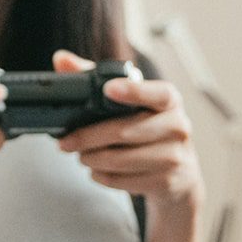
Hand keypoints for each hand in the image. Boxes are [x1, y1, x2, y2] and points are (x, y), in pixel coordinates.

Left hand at [51, 51, 203, 205]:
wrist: (180, 173)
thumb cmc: (148, 127)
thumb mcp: (130, 101)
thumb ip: (95, 77)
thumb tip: (61, 59)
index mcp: (169, 100)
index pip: (156, 93)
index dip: (132, 91)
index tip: (107, 89)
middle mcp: (178, 126)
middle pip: (124, 131)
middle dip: (88, 138)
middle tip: (66, 142)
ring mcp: (175, 157)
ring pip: (121, 160)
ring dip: (92, 159)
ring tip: (81, 156)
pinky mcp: (167, 182)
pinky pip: (125, 181)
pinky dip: (103, 177)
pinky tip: (96, 171)